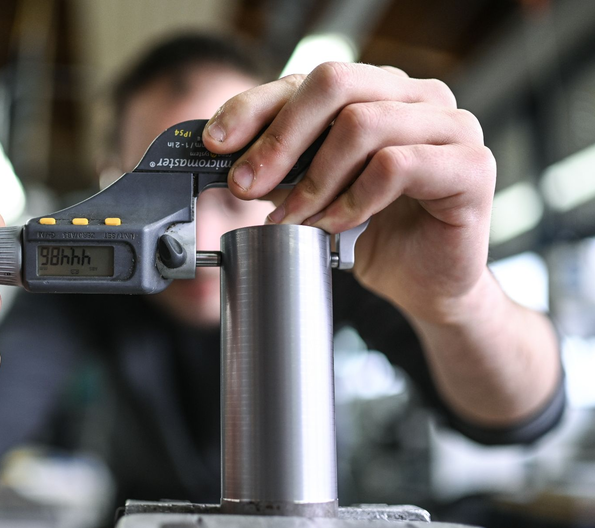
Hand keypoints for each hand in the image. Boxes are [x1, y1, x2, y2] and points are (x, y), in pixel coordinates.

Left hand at [203, 63, 495, 323]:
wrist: (427, 285)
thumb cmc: (375, 234)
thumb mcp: (315, 193)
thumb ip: (285, 168)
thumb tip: (230, 159)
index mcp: (380, 92)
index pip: (308, 80)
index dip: (256, 107)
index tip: (217, 143)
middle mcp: (418, 97)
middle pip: (334, 84)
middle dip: (279, 139)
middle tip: (246, 185)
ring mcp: (452, 126)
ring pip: (361, 124)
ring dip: (314, 179)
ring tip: (296, 217)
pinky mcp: (472, 166)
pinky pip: (396, 166)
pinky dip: (353, 200)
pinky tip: (336, 225)